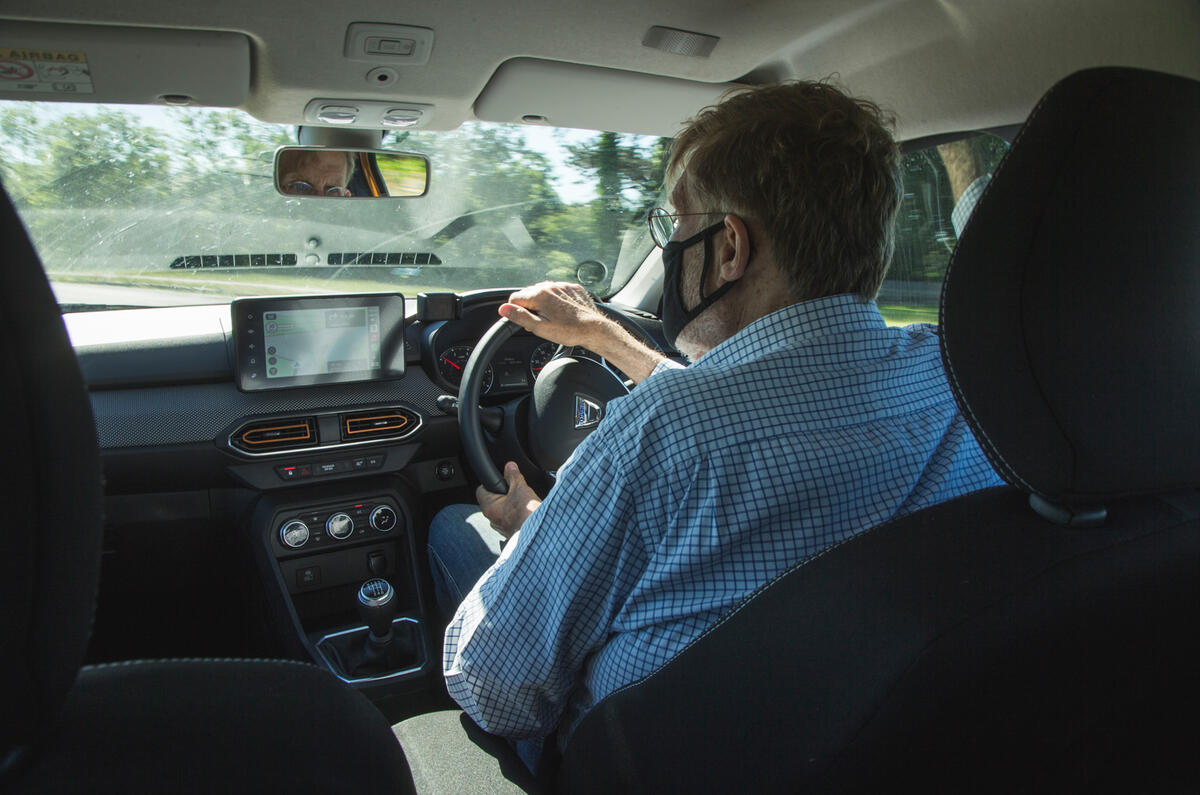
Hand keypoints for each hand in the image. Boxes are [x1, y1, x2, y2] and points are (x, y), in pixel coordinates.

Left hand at [476, 461, 541, 537]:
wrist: (538, 534)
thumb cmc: (527, 514)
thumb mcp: (520, 488)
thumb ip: (513, 475)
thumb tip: (510, 467)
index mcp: (489, 507)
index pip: (481, 490)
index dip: (491, 482)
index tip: (501, 479)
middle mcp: (492, 519)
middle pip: (493, 501)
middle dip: (504, 494)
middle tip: (515, 490)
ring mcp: (501, 528)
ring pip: (502, 511)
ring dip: (511, 506)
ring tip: (523, 502)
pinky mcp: (510, 533)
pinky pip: (510, 520)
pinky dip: (516, 516)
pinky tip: (526, 513)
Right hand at [499, 282, 613, 349]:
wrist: (594, 329)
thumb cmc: (569, 331)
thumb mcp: (540, 328)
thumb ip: (519, 317)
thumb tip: (503, 309)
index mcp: (539, 295)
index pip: (515, 298)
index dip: (517, 312)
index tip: (526, 321)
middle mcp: (550, 286)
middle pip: (529, 294)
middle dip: (530, 308)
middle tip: (540, 323)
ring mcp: (562, 286)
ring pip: (543, 292)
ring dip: (543, 304)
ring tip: (552, 319)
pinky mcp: (573, 288)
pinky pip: (558, 291)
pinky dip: (556, 300)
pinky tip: (562, 312)